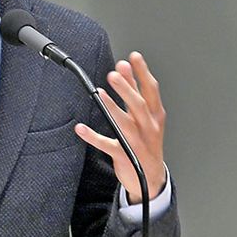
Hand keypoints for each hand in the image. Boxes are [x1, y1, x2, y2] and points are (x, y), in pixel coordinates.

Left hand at [74, 51, 165, 204]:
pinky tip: (81, 128)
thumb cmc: (147, 142)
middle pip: (139, 105)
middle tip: (114, 74)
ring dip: (112, 108)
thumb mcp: (147, 118)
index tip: (133, 57)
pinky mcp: (124, 156)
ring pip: (125, 124)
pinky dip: (93, 137)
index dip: (142, 73)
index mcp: (156, 116)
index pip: (151, 91)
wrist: (151, 179)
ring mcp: (137, 143)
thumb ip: (135, 94)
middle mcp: (149, 128)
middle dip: (127, 89)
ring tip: (100, 93)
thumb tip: (125, 70)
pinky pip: (107, 145)